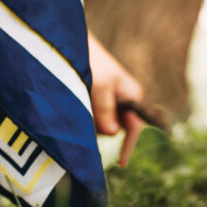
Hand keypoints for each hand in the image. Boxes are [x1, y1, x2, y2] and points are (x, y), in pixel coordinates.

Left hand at [88, 32, 145, 166]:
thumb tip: (113, 133)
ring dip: (90, 123)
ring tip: (78, 104)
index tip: (120, 164)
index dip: (127, 146)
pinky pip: (92, 116)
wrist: (72, 43)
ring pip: (102, 124)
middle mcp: (123, 100)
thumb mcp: (99, 85)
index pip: (134, 128)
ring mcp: (109, 99)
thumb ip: (105, 110)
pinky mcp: (94, 98)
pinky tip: (75, 105)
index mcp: (132, 96)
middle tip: (84, 118)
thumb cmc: (90, 60)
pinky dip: (84, 116)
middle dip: (101, 130)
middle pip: (116, 129)